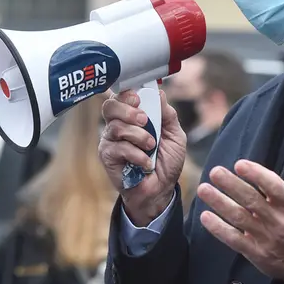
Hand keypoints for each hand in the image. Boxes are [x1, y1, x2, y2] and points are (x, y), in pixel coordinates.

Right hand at [99, 89, 186, 226]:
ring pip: (116, 127)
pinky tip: (146, 163)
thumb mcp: (175, 135)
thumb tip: (159, 93)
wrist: (161, 190)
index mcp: (133, 116)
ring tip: (151, 147)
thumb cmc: (166, 162)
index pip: (122, 96)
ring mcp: (110, 141)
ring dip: (139, 136)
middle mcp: (118, 125)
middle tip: (144, 120)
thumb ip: (168, 114)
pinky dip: (137, 155)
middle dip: (128, 110)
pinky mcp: (107, 156)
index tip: (139, 99)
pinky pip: (118, 148)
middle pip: (110, 106)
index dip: (127, 94)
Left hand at [197, 138, 283, 283]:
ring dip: (220, 203)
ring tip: (203, 189)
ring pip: (239, 218)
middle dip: (232, 185)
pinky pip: (234, 240)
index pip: (275, 187)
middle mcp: (280, 221)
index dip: (257, 175)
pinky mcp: (256, 253)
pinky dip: (219, 229)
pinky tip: (205, 217)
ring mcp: (267, 238)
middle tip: (215, 172)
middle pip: (252, 201)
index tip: (240, 164)